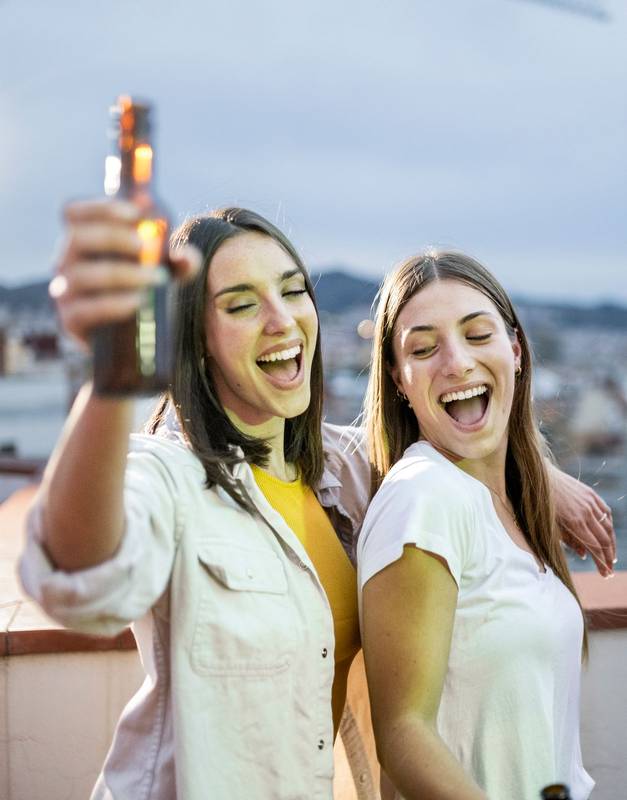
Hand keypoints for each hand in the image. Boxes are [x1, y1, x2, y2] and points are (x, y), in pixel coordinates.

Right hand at [49, 199, 200, 348]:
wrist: (129, 339)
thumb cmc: (144, 292)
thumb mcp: (165, 273)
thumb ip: (179, 263)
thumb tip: (186, 257)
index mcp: (83, 240)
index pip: (74, 213)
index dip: (100, 207)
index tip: (136, 212)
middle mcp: (67, 262)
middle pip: (76, 237)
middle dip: (111, 236)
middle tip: (144, 245)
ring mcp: (65, 292)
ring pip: (79, 275)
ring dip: (119, 273)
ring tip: (154, 278)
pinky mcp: (71, 323)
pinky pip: (83, 311)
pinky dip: (111, 304)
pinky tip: (138, 301)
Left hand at [550, 464, 615, 576]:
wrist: (538, 477)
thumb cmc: (539, 504)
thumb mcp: (549, 526)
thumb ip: (568, 541)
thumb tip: (583, 554)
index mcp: (574, 522)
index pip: (594, 547)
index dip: (601, 562)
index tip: (605, 574)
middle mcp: (586, 512)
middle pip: (604, 539)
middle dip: (608, 557)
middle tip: (609, 570)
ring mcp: (590, 502)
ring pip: (608, 527)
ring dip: (611, 543)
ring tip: (611, 556)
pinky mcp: (591, 494)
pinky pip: (605, 512)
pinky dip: (608, 525)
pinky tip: (608, 534)